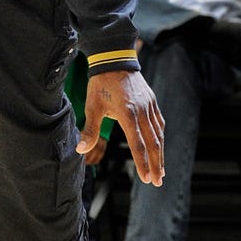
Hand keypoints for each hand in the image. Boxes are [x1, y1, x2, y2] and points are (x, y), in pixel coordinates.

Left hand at [79, 69, 164, 185]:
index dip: (142, 163)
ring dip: (160, 154)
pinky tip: (160, 147)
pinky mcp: (152, 101)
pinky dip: (160, 137)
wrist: (114, 59)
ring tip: (160, 170)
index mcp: (127, 114)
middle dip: (155, 164)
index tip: (147, 179)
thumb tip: (80, 150)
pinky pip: (159, 123)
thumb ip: (89, 130)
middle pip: (152, 143)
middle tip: (158, 182)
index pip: (137, 144)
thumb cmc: (100, 84)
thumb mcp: (92, 106)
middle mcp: (142, 111)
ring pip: (158, 134)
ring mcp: (149, 106)